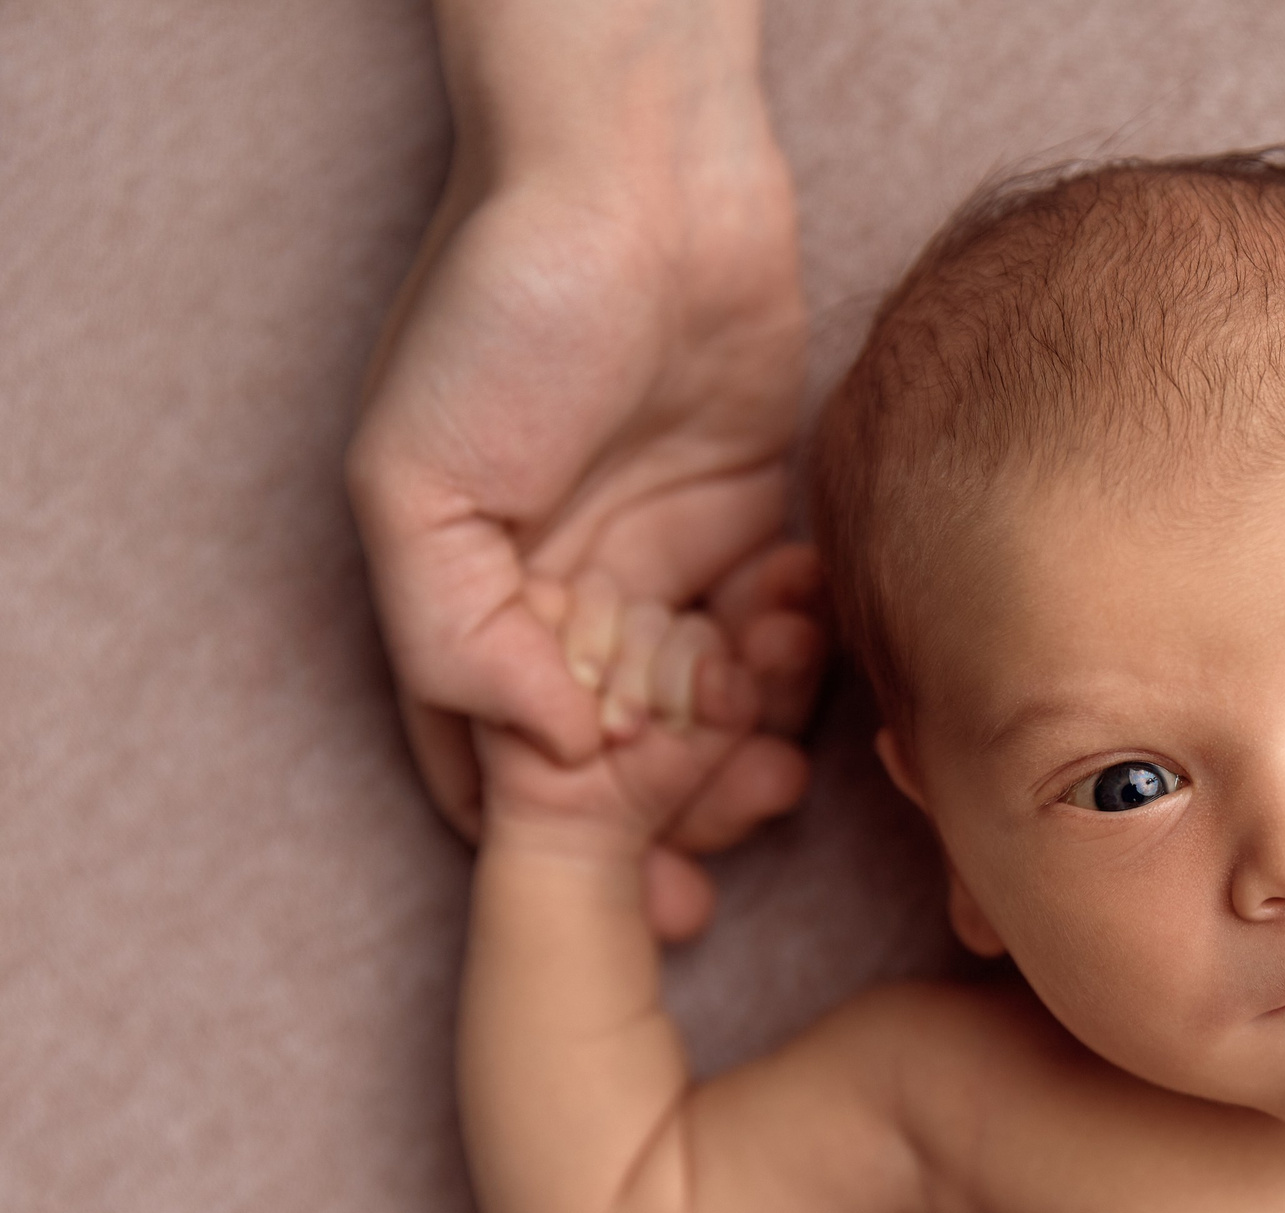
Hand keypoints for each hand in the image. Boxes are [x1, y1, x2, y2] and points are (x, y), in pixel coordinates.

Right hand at [345, 32, 816, 939]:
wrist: (640, 173)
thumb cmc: (504, 306)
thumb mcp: (414, 480)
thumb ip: (455, 640)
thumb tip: (546, 762)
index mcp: (467, 612)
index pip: (515, 781)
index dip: (584, 853)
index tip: (663, 892)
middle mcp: (562, 604)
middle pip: (630, 769)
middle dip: (691, 803)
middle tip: (746, 798)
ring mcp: (658, 569)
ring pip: (713, 718)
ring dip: (751, 730)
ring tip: (768, 683)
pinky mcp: (749, 528)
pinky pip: (779, 640)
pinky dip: (796, 651)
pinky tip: (795, 602)